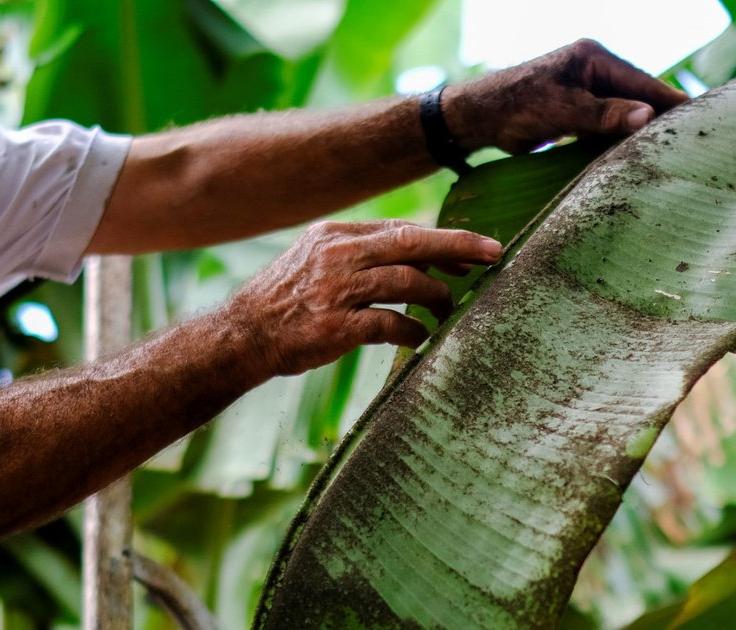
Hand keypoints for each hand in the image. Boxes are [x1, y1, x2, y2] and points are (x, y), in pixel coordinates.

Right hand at [232, 220, 501, 375]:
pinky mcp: (335, 327)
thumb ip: (362, 255)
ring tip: (449, 310)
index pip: (401, 230)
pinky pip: (390, 324)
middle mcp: (338, 255)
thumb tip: (421, 260)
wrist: (241, 335)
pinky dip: (412, 331)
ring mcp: (336, 290)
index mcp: (335, 235)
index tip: (476, 250)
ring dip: (437, 297)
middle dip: (459, 248)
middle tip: (495, 255)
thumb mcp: (317, 261)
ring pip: (407, 282)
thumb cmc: (287, 300)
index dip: (444, 241)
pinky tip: (419, 338)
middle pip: (412, 243)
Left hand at [445, 39, 688, 153]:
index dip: (670, 102)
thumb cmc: (515, 106)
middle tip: (692, 141)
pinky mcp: (576, 110)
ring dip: (640, 130)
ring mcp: (585, 89)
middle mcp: (593, 69)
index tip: (700, 119)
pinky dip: (620, 137)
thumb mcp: (562, 110)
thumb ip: (604, 114)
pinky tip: (636, 154)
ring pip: (623, 111)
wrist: (479, 117)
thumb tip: (647, 116)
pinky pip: (607, 123)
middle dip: (659, 118)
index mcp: (593, 57)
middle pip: (637, 95)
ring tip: (672, 151)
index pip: (642, 82)